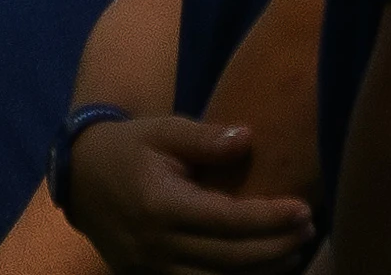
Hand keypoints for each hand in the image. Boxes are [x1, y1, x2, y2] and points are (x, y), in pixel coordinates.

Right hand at [57, 114, 313, 274]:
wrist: (80, 177)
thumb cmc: (131, 147)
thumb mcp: (164, 130)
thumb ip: (206, 138)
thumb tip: (248, 138)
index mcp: (161, 206)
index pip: (228, 221)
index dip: (270, 219)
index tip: (304, 210)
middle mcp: (155, 245)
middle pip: (228, 259)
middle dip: (275, 248)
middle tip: (309, 230)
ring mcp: (148, 267)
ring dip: (259, 272)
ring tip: (293, 253)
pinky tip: (258, 270)